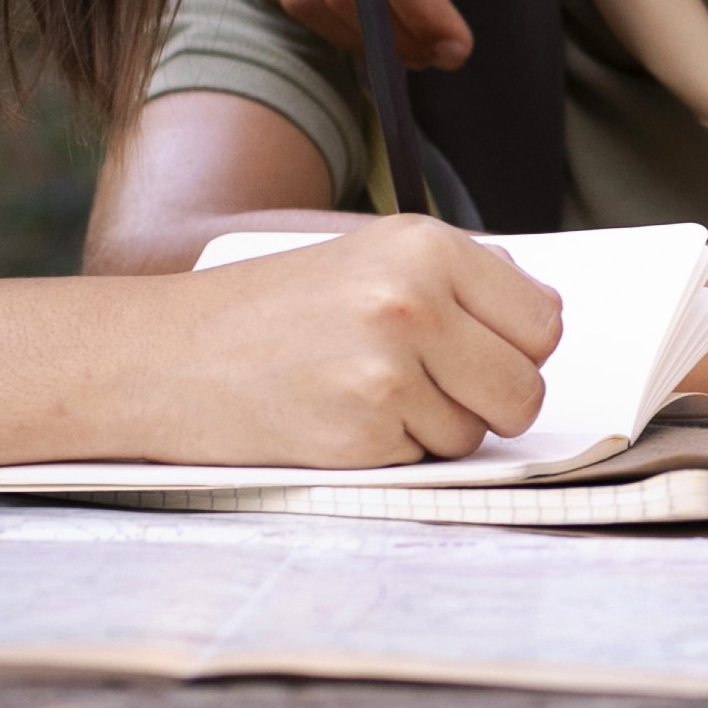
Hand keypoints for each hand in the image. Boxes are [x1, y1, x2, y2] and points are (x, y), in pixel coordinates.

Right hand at [141, 217, 563, 468]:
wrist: (164, 355)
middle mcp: (413, 303)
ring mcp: (386, 373)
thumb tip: (542, 317)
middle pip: (525, 386)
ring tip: (373, 394)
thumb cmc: (273, 308)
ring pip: (477, 433)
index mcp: (426, 247)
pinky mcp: (357, 437)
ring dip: (438, 428)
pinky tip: (343, 419)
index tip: (491, 352)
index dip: (521, 347)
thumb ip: (460, 278)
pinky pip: (423, 461)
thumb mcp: (370, 256)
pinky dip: (394, 452)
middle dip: (494, 399)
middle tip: (443, 387)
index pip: (543, 320)